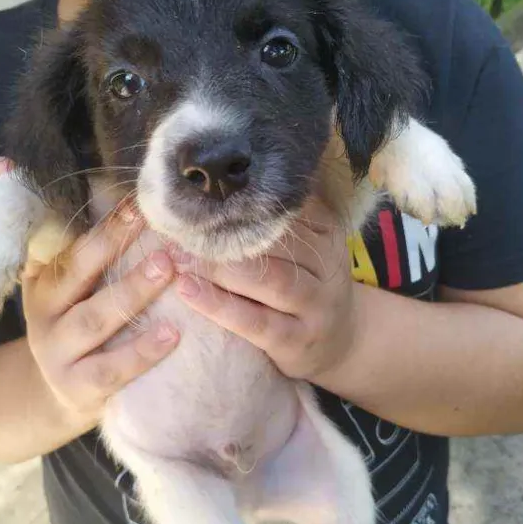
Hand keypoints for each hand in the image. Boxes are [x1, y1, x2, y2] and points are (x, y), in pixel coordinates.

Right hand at [23, 211, 178, 432]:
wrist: (58, 394)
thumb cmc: (73, 320)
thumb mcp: (56, 279)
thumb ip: (51, 228)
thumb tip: (5, 161)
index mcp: (41, 280)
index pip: (68, 244)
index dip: (102, 223)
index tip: (137, 202)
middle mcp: (43, 314)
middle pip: (77, 274)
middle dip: (114, 246)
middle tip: (156, 226)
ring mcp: (58, 353)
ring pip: (95, 320)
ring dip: (132, 293)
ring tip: (169, 270)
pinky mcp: (79, 388)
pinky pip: (111, 369)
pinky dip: (142, 352)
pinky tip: (173, 334)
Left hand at [174, 198, 358, 381]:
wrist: (343, 343)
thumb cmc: (308, 285)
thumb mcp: (307, 247)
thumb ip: (277, 220)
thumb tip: (223, 180)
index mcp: (327, 233)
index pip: (286, 210)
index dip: (243, 204)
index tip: (203, 195)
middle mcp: (327, 267)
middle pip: (277, 244)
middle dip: (226, 235)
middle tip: (180, 227)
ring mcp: (316, 307)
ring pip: (270, 280)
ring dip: (220, 268)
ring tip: (179, 258)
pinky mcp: (296, 341)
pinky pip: (256, 322)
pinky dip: (219, 306)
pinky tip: (187, 290)